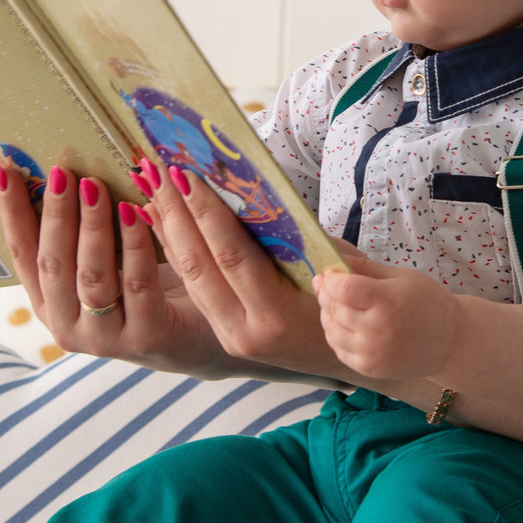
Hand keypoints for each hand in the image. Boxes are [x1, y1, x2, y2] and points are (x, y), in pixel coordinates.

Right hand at [0, 159, 222, 369]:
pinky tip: (135, 212)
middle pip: (52, 264)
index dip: (12, 213)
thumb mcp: (105, 260)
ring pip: (91, 275)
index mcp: (49, 306)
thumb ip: (81, 233)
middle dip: (55, 214)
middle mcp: (68, 328)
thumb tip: (64, 171)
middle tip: (61, 173)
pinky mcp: (145, 336)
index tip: (5, 172)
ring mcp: (105, 337)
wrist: (196, 338)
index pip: (22, 256)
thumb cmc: (144, 289)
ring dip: (91, 226)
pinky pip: (137, 283)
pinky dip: (134, 244)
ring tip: (94, 185)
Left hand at [136, 156, 345, 379]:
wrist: (371, 352)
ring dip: (168, 229)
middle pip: (199, 266)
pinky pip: (194, 288)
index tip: (186, 173)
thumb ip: (297, 233)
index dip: (205, 212)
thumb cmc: (360, 299)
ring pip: (189, 278)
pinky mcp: (226, 335)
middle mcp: (247, 332)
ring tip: (152, 186)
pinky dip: (176, 251)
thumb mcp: (338, 264)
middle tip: (158, 170)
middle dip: (176, 213)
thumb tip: (255, 187)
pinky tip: (162, 219)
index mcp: (276, 315)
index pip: (232, 255)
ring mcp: (233, 337)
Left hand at [316, 243, 460, 380]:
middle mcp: (377, 329)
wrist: (449, 342)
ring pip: (331, 330)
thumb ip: (366, 268)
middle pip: (334, 308)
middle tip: (325, 285)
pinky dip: (334, 334)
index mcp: (388, 301)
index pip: (343, 288)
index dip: (329, 279)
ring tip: (333, 304)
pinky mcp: (369, 368)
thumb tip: (335, 260)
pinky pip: (338, 349)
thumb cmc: (427, 303)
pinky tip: (342, 324)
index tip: (327, 274)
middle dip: (325, 294)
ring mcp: (372, 352)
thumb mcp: (401, 277)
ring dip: (326, 315)